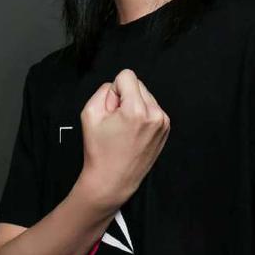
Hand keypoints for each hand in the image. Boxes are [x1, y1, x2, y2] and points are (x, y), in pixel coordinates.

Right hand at [79, 68, 170, 208]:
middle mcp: (154, 114)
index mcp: (136, 109)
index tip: (111, 109)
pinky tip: (134, 132)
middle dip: (125, 97)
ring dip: (135, 106)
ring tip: (125, 128)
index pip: (127, 75)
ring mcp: (163, 122)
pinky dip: (142, 115)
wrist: (113, 180)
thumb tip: (117, 87)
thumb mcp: (89, 113)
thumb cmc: (100, 151)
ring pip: (146, 96)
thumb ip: (104, 91)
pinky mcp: (165, 129)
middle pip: (138, 84)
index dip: (114, 90)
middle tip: (117, 121)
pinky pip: (152, 108)